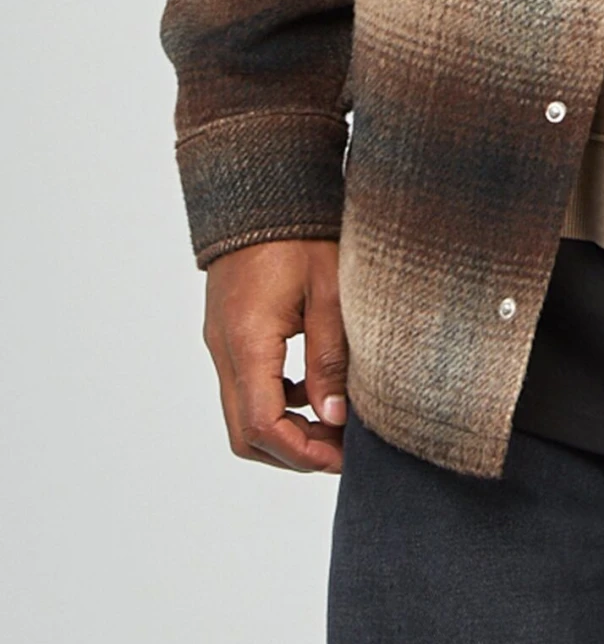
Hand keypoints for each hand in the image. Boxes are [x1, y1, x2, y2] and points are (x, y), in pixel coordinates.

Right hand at [203, 238, 346, 471]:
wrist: (261, 185)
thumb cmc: (300, 230)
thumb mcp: (328, 291)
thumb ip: (330, 358)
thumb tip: (334, 418)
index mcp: (247, 341)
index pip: (263, 425)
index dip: (302, 452)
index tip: (341, 457)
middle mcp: (224, 348)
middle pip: (246, 431)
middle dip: (292, 452)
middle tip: (340, 450)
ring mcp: (221, 341)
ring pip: (242, 412)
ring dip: (284, 429)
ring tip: (334, 423)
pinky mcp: (228, 332)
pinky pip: (245, 385)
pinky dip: (276, 401)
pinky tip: (313, 386)